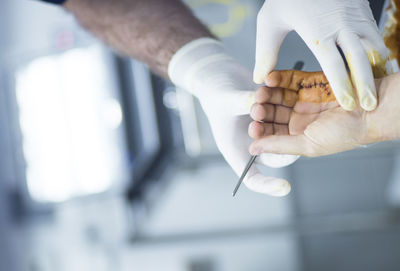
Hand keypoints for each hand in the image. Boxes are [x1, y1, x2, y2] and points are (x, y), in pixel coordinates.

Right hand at [169, 38, 298, 195]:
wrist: (219, 77)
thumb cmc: (214, 95)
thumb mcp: (225, 101)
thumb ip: (241, 103)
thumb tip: (256, 103)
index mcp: (237, 149)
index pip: (253, 178)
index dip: (268, 186)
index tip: (285, 188)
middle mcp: (254, 142)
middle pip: (275, 154)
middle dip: (280, 142)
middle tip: (278, 124)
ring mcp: (266, 127)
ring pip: (283, 132)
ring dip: (282, 118)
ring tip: (269, 98)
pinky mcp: (274, 111)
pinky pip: (285, 114)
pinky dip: (285, 104)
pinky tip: (284, 88)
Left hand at [248, 70, 399, 156]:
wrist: (373, 110)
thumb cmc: (347, 132)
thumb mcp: (308, 144)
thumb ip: (279, 145)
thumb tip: (253, 149)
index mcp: (297, 134)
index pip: (271, 132)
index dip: (260, 129)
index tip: (253, 127)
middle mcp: (298, 116)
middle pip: (272, 112)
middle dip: (262, 110)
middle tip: (256, 108)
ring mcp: (303, 98)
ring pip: (277, 95)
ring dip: (267, 94)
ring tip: (261, 93)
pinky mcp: (309, 81)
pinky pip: (289, 79)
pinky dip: (277, 78)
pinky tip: (269, 79)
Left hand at [253, 0, 390, 111]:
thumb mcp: (270, 22)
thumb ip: (265, 52)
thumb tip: (260, 79)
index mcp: (318, 30)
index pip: (333, 63)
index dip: (342, 85)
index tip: (349, 105)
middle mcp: (341, 24)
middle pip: (358, 58)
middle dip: (366, 83)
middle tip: (369, 106)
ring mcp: (355, 17)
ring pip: (372, 46)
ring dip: (375, 68)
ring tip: (377, 90)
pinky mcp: (363, 12)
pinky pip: (375, 36)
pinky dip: (377, 53)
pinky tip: (376, 68)